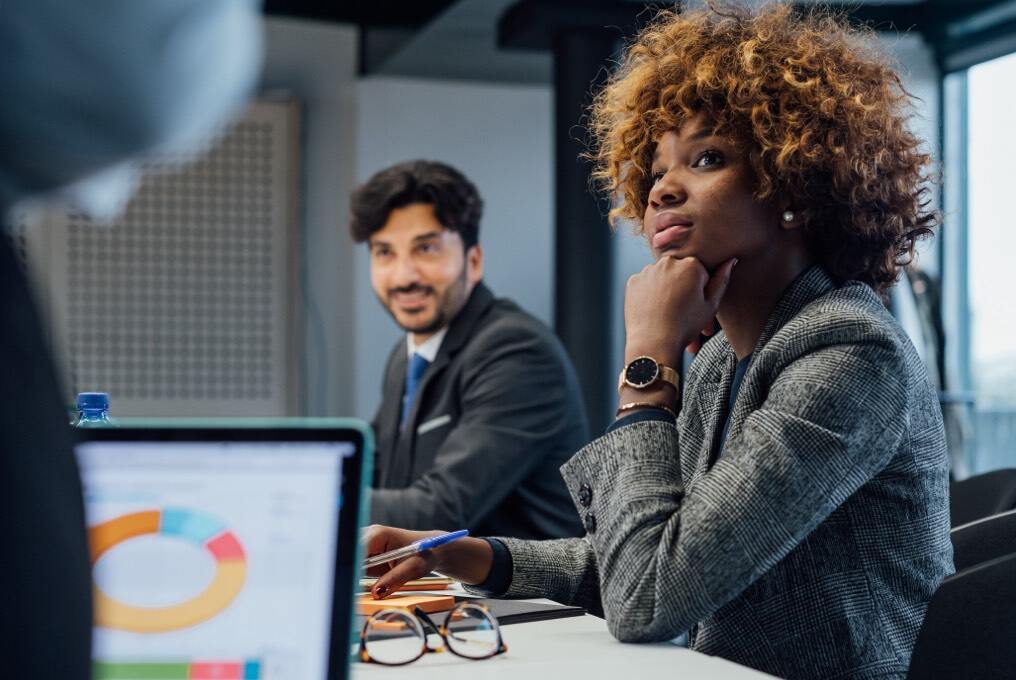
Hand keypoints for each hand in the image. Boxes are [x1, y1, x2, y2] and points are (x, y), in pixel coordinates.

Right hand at [362, 525, 493, 598]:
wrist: (433, 550)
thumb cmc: (425, 553)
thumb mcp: (413, 568)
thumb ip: (395, 579)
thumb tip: (376, 593)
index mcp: (377, 534)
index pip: (355, 550)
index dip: (350, 566)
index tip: (350, 582)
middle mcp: (368, 536)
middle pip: (349, 555)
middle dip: (348, 571)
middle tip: (351, 589)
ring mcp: (365, 545)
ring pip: (350, 562)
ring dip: (352, 575)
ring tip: (365, 585)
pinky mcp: (366, 555)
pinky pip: (355, 567)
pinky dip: (356, 576)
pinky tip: (362, 582)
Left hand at [624, 256, 736, 365]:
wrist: (654, 343)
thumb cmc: (685, 326)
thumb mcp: (711, 305)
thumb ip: (721, 280)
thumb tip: (730, 260)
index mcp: (691, 264)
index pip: (701, 272)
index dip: (701, 290)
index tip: (697, 305)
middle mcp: (668, 261)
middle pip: (680, 272)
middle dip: (683, 287)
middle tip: (682, 311)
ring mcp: (648, 270)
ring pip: (662, 277)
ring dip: (666, 289)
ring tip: (668, 313)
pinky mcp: (633, 281)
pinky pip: (645, 284)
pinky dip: (649, 294)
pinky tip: (653, 310)